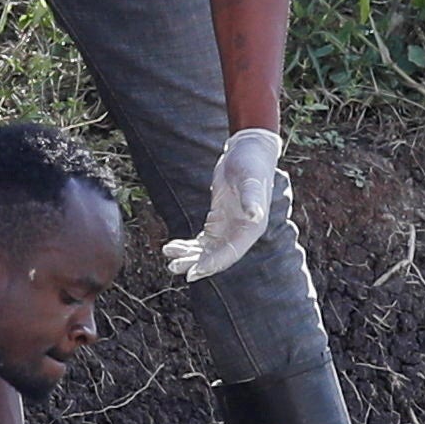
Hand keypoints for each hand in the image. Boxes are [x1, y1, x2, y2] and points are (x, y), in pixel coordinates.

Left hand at [160, 128, 284, 282]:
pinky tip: (171, 247)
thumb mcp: (249, 179)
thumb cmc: (251, 163)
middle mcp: (241, 233)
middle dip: (195, 264)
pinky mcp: (217, 221)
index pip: (230, 254)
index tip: (192, 272)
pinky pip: (201, 240)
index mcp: (252, 229)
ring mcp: (228, 228)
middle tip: (173, 267)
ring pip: (207, 251)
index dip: (211, 264)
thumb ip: (251, 198)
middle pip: (216, 257)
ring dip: (188, 256)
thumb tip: (255, 214)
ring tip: (168, 256)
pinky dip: (187, 245)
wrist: (247, 151)